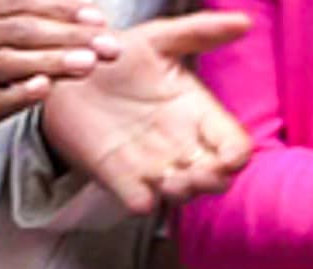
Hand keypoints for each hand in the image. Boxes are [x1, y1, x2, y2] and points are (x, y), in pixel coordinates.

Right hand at [0, 0, 121, 149]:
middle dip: (70, 36)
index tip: (99, 18)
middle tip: (106, 44)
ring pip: (10, 63)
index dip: (65, 9)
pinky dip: (19, 93)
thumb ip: (26, 11)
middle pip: (24, 30)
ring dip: (52, 62)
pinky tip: (43, 89)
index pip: (27, 3)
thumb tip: (82, 7)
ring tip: (87, 64)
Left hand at [40, 12, 253, 213]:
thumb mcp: (157, 40)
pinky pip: (138, 201)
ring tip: (170, 180)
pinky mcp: (116, 176)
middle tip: (197, 173)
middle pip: (215, 176)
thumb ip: (198, 32)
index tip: (228, 157)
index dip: (236, 156)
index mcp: (197, 112)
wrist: (69, 74)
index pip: (234, 144)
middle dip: (213, 180)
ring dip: (182, 193)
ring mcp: (149, 162)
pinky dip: (142, 202)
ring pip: (181, 193)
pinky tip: (140, 194)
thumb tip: (243, 21)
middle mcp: (179, 142)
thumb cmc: (119, 57)